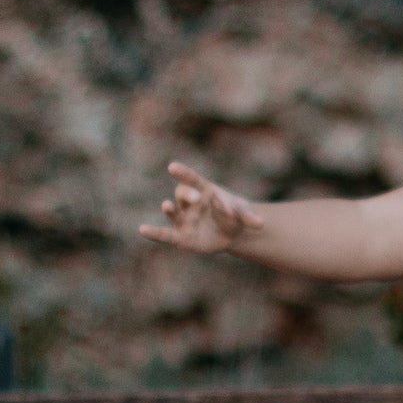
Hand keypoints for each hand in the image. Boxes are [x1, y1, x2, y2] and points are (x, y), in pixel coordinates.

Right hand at [139, 162, 265, 258]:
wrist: (232, 231)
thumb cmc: (235, 215)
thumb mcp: (244, 215)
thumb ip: (249, 217)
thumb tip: (259, 223)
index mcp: (204, 190)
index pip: (192, 179)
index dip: (183, 173)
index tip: (173, 167)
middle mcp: (190, 202)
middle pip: (183, 194)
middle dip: (187, 194)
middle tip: (196, 197)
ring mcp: (184, 219)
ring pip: (174, 212)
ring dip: (171, 209)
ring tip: (167, 205)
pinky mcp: (180, 236)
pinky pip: (165, 234)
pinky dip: (154, 233)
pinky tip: (142, 229)